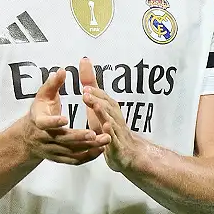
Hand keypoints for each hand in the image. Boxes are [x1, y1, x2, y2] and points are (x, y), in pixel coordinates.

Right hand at [24, 67, 109, 164]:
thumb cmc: (39, 112)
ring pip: (72, 151)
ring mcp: (53, 150)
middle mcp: (45, 138)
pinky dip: (88, 156)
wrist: (28, 138)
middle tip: (95, 133)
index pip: (44, 124)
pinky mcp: (60, 158)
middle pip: (63, 140)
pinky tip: (101, 149)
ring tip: (106, 139)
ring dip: (89, 147)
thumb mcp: (42, 96)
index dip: (53, 122)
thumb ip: (52, 84)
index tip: (65, 118)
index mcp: (39, 122)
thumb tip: (61, 71)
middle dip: (79, 137)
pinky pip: (75, 160)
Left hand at [80, 57, 142, 172]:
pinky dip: (110, 135)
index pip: (103, 98)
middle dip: (97, 99)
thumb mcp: (98, 105)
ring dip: (103, 114)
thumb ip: (91, 84)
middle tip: (85, 93)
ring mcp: (117, 133)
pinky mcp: (117, 147)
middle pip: (107, 107)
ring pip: (111, 122)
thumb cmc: (109, 127)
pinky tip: (105, 130)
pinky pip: (114, 140)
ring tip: (95, 107)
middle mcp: (114, 118)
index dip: (95, 92)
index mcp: (110, 109)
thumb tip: (84, 60)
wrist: (128, 153)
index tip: (84, 86)